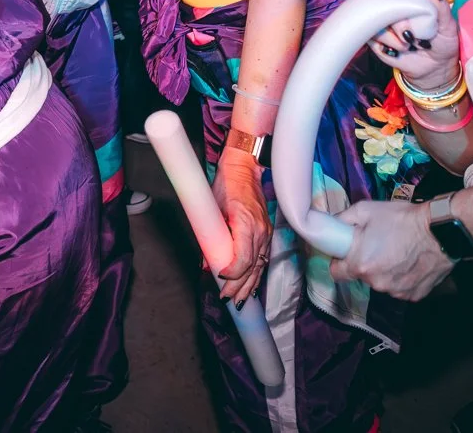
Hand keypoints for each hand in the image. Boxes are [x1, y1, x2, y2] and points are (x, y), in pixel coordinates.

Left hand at [211, 149, 269, 304]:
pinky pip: (263, 258)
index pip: (243, 258)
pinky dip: (256, 274)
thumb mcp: (212, 208)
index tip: (220, 278)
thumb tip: (206, 263)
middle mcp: (259, 231)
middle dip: (239, 286)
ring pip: (260, 266)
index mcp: (245, 223)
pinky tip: (251, 286)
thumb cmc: (226, 186)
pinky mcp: (266, 233)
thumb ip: (210, 236)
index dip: (232, 273)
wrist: (244, 170)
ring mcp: (265, 232)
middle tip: (227, 300)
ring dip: (249, 285)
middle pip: (252, 267)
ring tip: (240, 301)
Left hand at [329, 199, 453, 299]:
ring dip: (384, 271)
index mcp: (360, 265)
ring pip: (381, 282)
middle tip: (376, 245)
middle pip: (361, 276)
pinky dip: (402, 277)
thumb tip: (333, 226)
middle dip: (364, 262)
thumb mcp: (365, 210)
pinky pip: (400, 287)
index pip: (336, 273)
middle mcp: (376, 283)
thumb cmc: (402, 219)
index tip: (346, 252)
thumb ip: (343, 220)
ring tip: (397, 251)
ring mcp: (396, 292)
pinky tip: (410, 261)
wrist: (440, 231)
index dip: (339, 261)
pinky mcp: (414, 295)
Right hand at [369, 0, 459, 91]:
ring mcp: (381, 21)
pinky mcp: (373, 38)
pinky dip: (388, 44)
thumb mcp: (448, 26)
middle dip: (396, 16)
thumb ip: (441, 8)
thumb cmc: (443, 42)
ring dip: (394, 35)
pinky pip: (372, 35)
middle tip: (410, 32)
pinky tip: (398, 50)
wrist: (434, 68)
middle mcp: (393, 6)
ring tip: (410, 44)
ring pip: (375, 19)